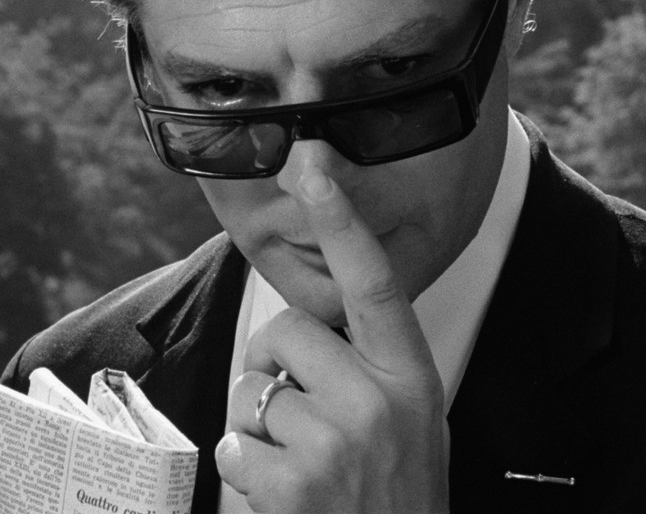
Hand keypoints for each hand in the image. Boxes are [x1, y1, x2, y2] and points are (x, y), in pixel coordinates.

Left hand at [215, 164, 447, 512]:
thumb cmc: (398, 494)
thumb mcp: (412, 421)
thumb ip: (369, 368)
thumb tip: (303, 331)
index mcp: (410, 378)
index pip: (373, 283)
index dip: (341, 220)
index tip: (313, 166)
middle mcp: (376, 401)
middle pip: (285, 330)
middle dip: (272, 360)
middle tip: (296, 406)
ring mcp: (334, 443)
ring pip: (251, 391)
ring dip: (257, 426)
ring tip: (301, 464)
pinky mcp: (291, 484)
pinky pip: (233, 446)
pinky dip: (245, 471)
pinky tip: (284, 495)